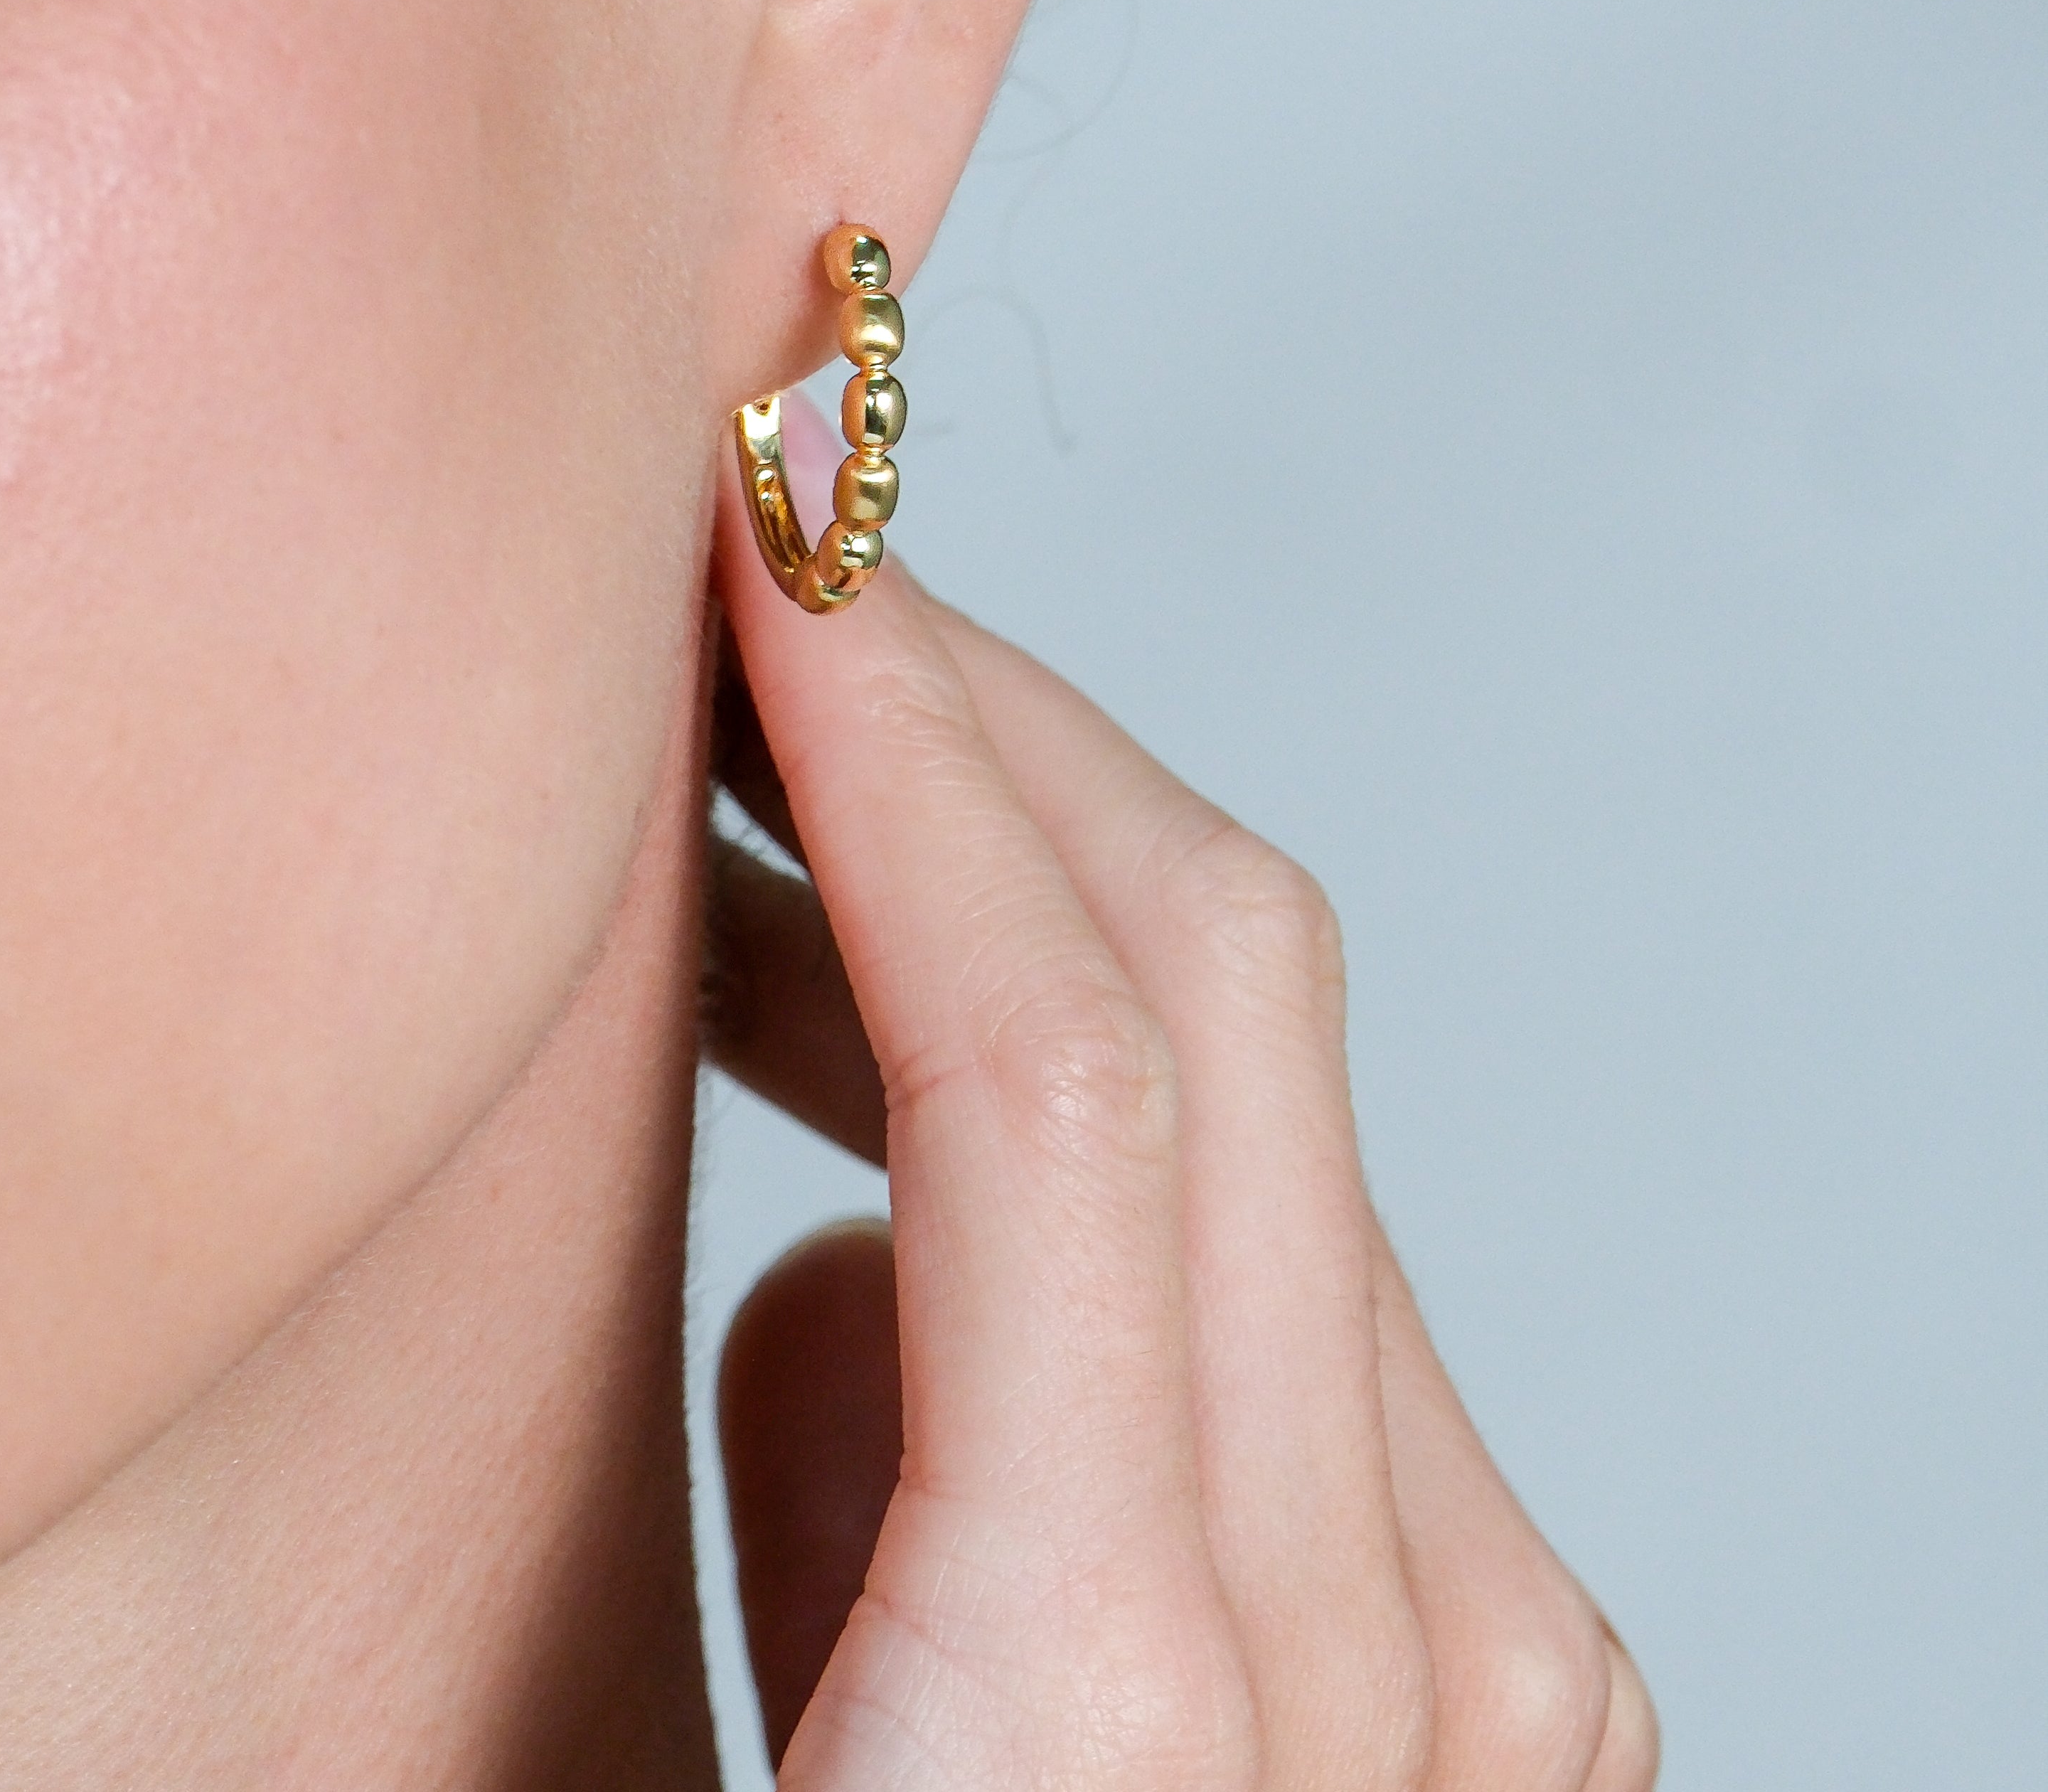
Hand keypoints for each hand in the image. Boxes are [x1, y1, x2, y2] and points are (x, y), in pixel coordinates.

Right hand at [704, 426, 1657, 1790]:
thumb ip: (799, 1528)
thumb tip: (825, 1294)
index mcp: (1134, 1694)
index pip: (1067, 1042)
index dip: (910, 740)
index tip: (773, 542)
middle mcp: (1395, 1633)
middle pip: (1214, 989)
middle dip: (977, 734)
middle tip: (756, 612)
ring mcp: (1463, 1645)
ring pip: (1256, 1103)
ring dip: (1007, 913)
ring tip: (761, 862)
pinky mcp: (1457, 1680)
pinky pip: (1275, 1294)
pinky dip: (1079, 1163)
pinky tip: (877, 1213)